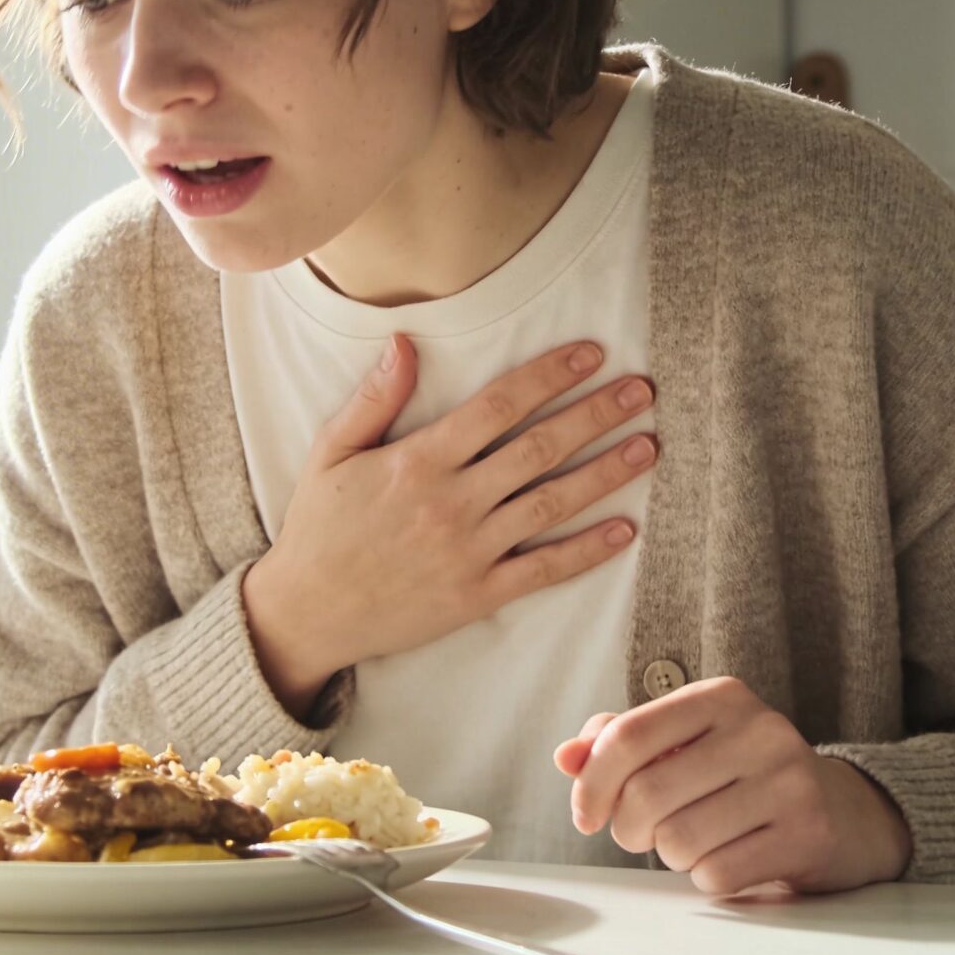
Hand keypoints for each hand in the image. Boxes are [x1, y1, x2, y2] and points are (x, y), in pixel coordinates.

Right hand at [242, 335, 656, 713]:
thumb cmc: (319, 528)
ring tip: (648, 446)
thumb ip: (373, 398)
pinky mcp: (477, 595)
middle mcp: (451, 503)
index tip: (591, 354)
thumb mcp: (330, 452)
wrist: (307, 613)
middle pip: (538, 449)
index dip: (548, 376)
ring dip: (605, 474)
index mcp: (418, 461)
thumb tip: (404, 341)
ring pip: (550, 504)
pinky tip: (625, 529)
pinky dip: (586, 551)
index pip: (497, 406)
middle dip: (594, 415)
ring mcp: (468, 551)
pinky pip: (543, 570)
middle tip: (641, 390)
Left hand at [554, 677, 912, 896]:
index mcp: (722, 697)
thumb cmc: (743, 776)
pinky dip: (707, 879)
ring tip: (694, 843)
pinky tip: (729, 859)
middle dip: (629, 829)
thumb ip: (621, 744)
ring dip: (670, 856)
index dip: (591, 784)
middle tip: (642, 835)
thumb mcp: (687, 743)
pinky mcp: (807, 835)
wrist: (843, 811)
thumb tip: (566, 757)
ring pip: (678, 841)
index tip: (585, 815)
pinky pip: (716, 875)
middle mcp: (761, 731)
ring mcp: (790, 783)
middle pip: (646, 794)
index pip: (628, 736)